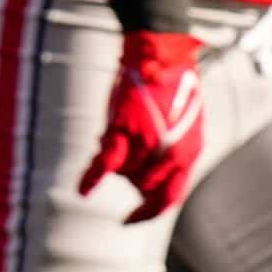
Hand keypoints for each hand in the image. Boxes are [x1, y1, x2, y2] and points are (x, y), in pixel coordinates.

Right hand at [77, 32, 203, 222]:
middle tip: (125, 156)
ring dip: (117, 164)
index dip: (149, 211)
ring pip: (124, 173)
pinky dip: (92, 177)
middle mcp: (172, 154)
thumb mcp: (184, 124)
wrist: (162, 52)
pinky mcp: (124, 128)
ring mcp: (148, 142)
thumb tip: (148, 172)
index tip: (131, 219)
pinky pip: (106, 162)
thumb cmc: (173, 84)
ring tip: (117, 133)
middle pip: (143, 187)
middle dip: (131, 178)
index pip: (169, 197)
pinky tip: (82, 190)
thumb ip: (172, 151)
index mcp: (189, 154)